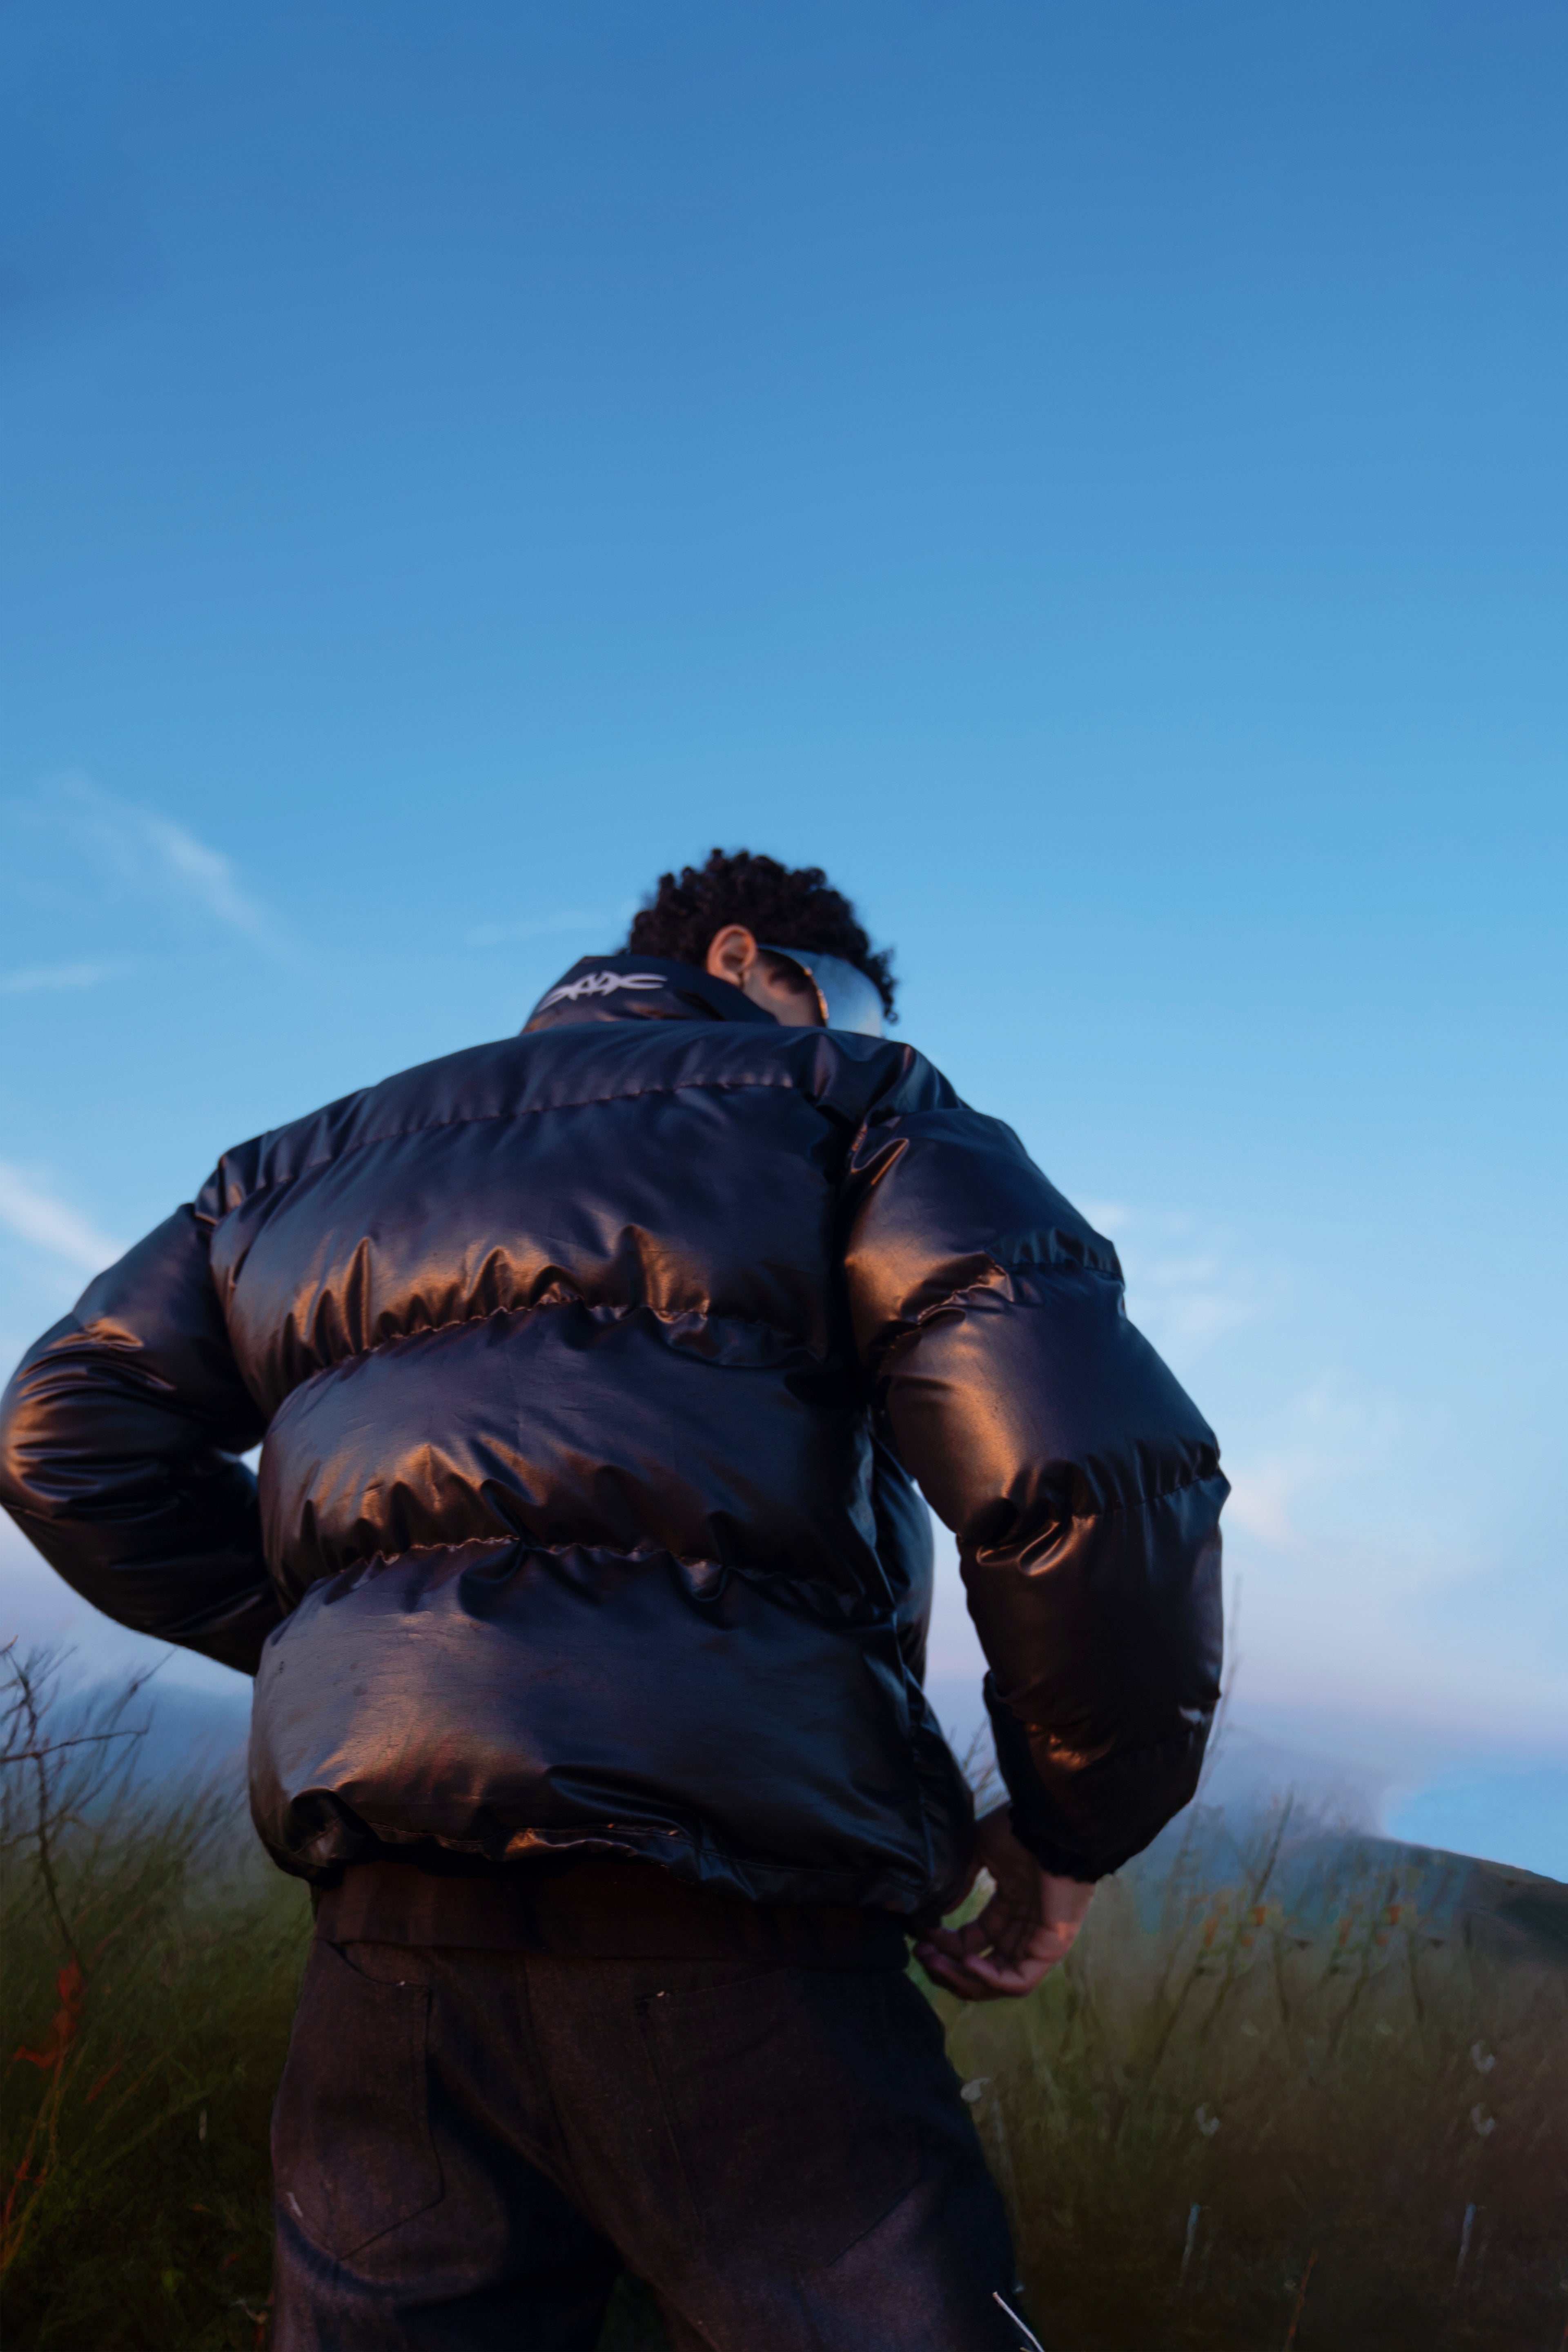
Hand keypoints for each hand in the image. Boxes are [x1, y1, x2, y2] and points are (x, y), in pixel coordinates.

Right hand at [913, 1805, 1094, 2001]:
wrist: (1052, 1822)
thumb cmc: (1021, 1829)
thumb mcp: (982, 1849)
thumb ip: (962, 1879)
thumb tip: (939, 1912)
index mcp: (1008, 1907)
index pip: (971, 1942)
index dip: (944, 1945)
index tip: (921, 1937)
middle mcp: (1022, 1930)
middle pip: (981, 1968)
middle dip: (948, 1967)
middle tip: (921, 1956)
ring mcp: (1037, 1941)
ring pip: (997, 1981)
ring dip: (961, 1978)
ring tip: (935, 1962)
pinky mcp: (1051, 1947)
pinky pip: (1020, 1980)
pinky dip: (991, 1979)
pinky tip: (967, 1962)